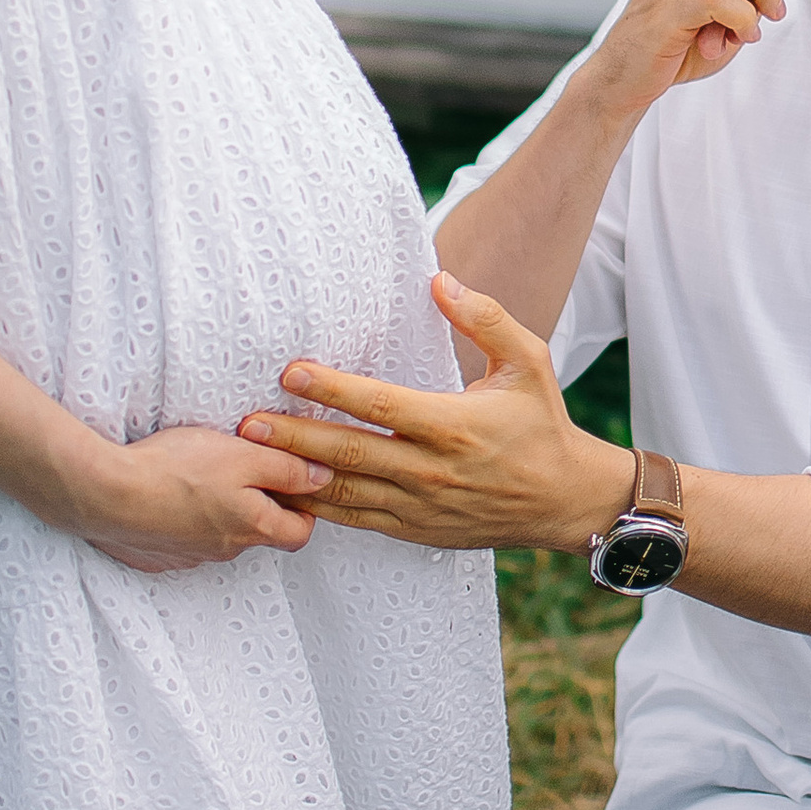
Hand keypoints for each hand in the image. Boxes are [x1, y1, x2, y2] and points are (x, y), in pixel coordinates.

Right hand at [72, 424, 330, 572]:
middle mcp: (224, 551)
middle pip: (258, 533)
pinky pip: (182, 540)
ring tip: (200, 475)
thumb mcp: (244, 456)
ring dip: (219, 511)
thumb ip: (287, 469)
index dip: (304, 507)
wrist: (103, 494)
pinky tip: (168, 493)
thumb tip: (322, 479)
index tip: (292, 480)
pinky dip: (183, 519)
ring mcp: (187, 557)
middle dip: (260, 505)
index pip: (300, 534)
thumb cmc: (175, 469)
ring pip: (219, 536)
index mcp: (252, 528)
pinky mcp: (155, 556)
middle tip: (244, 468)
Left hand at [240, 276, 624, 550]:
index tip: (291, 371)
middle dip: (294, 437)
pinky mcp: (414, 530)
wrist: (563, 500)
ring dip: (295, 475)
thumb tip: (440, 279)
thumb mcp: (528, 362)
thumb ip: (484, 319)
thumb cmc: (542, 424)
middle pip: (349, 454)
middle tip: (247, 422)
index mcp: (454, 426)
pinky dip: (319, 509)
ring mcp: (420, 506)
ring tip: (251, 458)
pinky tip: (286, 494)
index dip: (332, 389)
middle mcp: (432, 469)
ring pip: (345, 493)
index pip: (380, 406)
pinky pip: (356, 521)